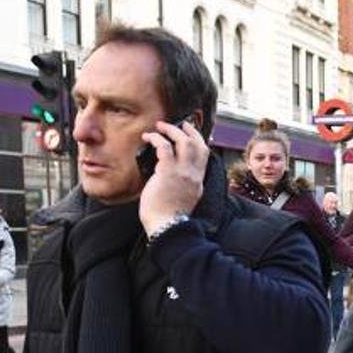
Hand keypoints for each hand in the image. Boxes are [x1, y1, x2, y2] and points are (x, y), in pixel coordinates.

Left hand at [138, 120, 207, 234]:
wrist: (168, 228)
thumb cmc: (168, 220)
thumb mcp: (181, 200)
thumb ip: (177, 185)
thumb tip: (162, 176)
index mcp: (197, 183)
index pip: (204, 157)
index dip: (199, 142)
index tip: (192, 135)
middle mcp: (193, 175)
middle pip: (199, 145)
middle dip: (190, 131)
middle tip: (180, 124)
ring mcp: (182, 173)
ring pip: (184, 141)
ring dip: (172, 130)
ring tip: (161, 126)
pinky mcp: (168, 171)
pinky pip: (164, 147)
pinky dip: (156, 138)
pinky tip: (148, 137)